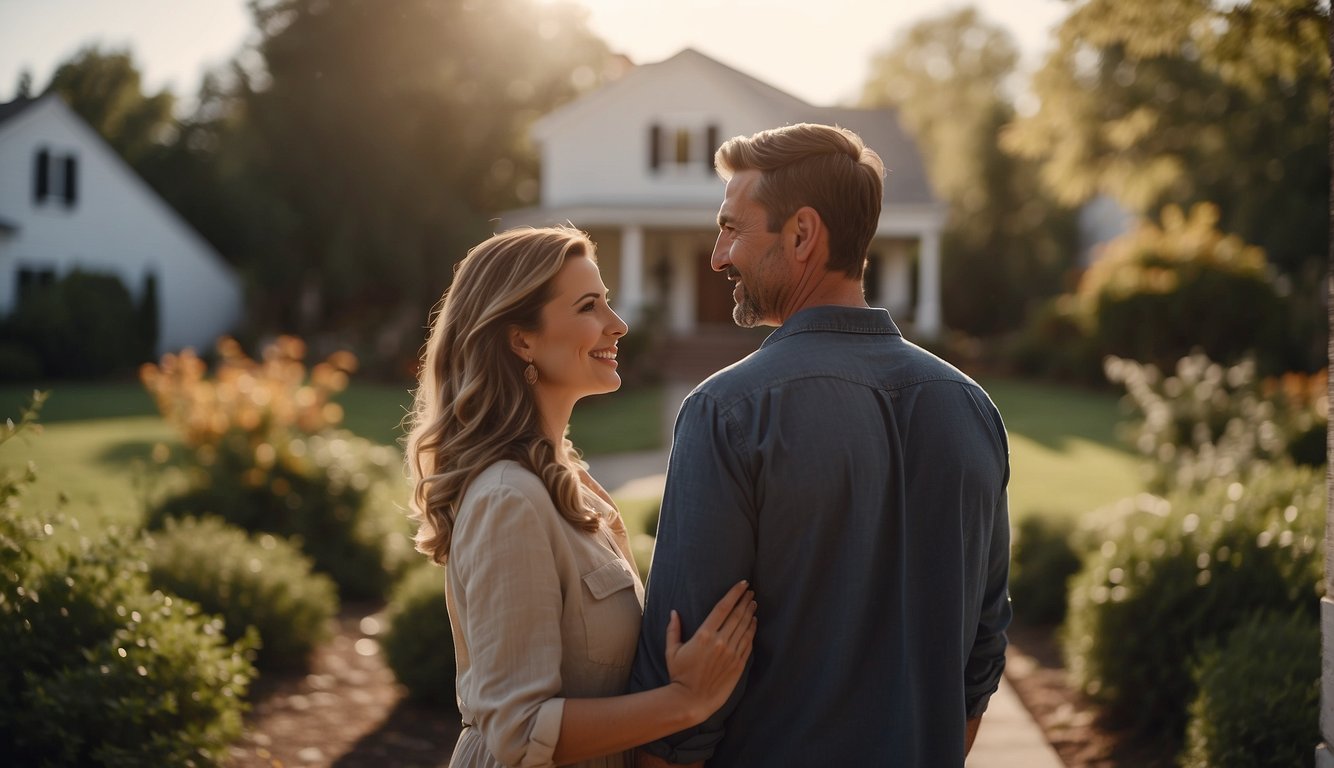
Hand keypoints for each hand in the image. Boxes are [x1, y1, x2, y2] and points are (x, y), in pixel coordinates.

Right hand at [663, 580, 756, 723]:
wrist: (692, 700)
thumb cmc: (679, 675)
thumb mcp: (672, 651)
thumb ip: (673, 630)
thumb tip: (674, 612)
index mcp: (704, 635)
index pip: (723, 608)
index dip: (734, 594)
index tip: (742, 584)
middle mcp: (720, 641)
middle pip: (737, 615)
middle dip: (745, 601)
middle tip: (750, 591)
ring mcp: (731, 653)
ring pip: (744, 627)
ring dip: (750, 613)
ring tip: (753, 603)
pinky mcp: (738, 664)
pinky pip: (748, 643)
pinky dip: (752, 630)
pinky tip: (754, 622)